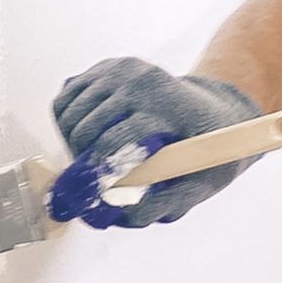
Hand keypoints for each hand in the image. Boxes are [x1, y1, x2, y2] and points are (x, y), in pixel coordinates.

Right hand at [49, 57, 260, 228]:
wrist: (214, 109)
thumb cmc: (208, 151)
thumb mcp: (199, 184)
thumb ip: (160, 205)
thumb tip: (116, 216)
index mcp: (168, 107)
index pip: (112, 143)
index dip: (95, 175)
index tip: (91, 195)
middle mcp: (142, 81)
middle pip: (85, 129)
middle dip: (82, 162)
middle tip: (95, 180)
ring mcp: (122, 69)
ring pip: (70, 115)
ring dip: (72, 144)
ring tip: (94, 159)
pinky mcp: (107, 67)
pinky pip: (66, 100)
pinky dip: (67, 123)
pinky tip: (89, 136)